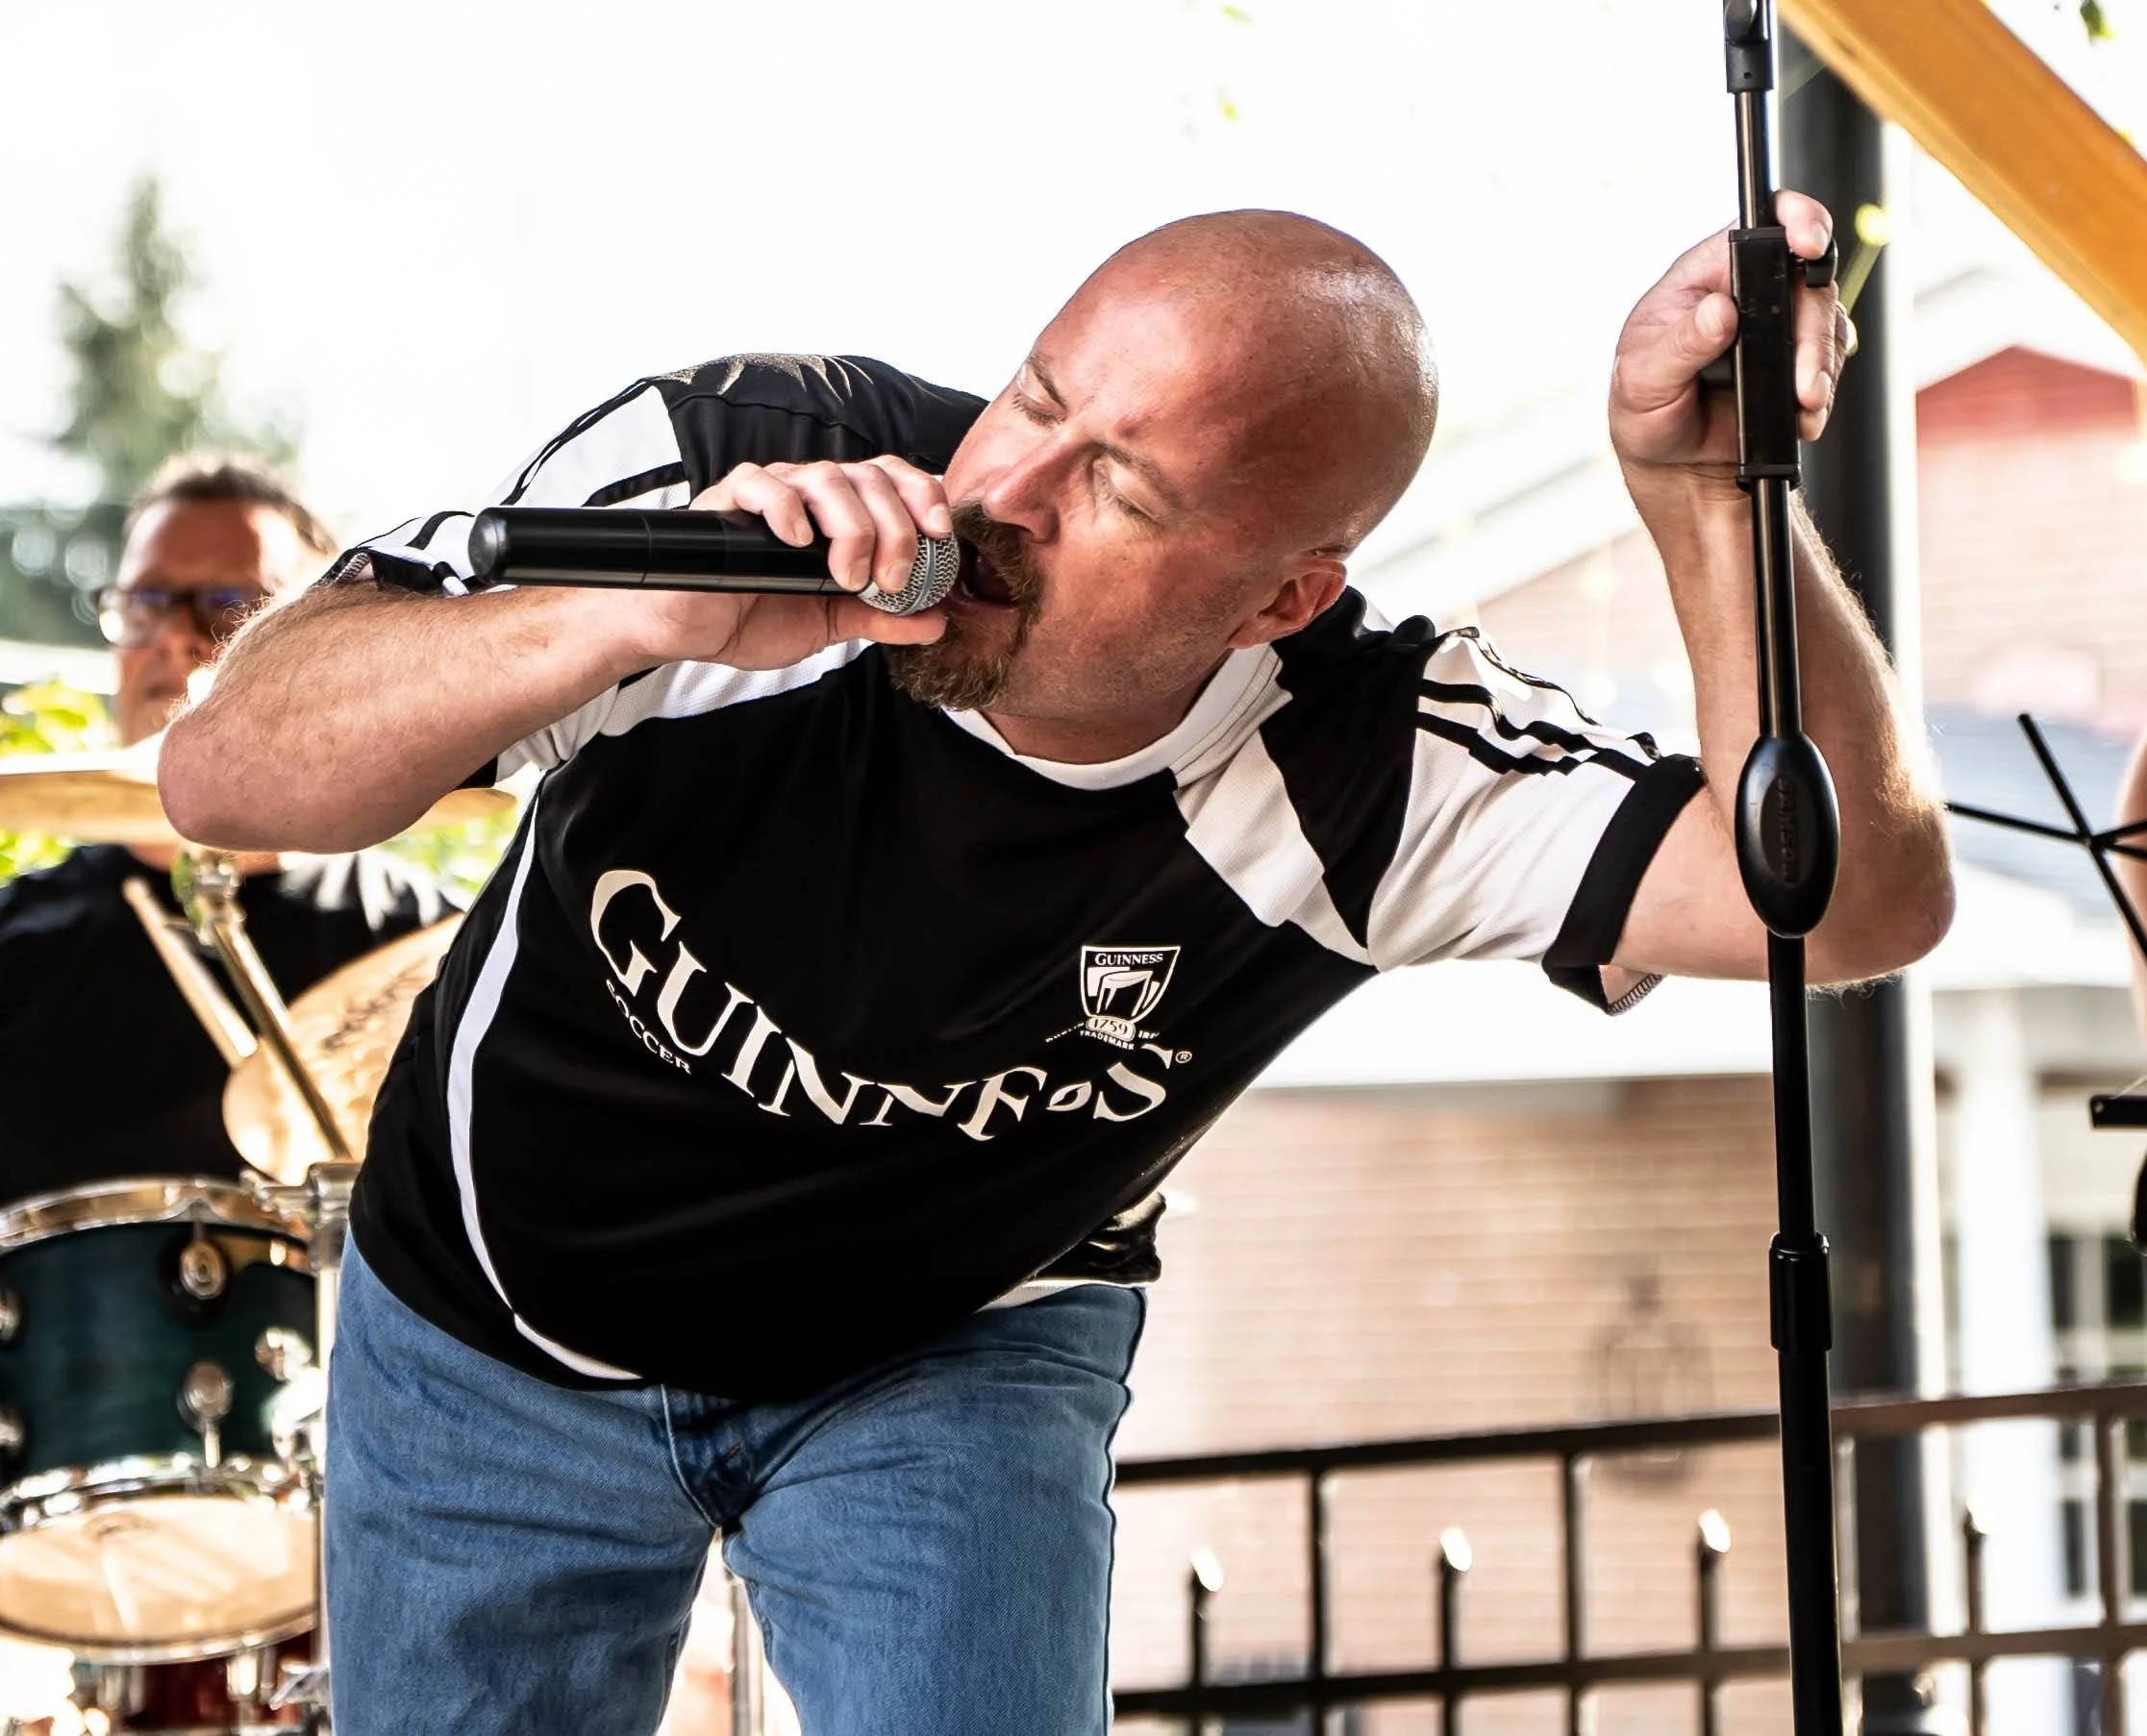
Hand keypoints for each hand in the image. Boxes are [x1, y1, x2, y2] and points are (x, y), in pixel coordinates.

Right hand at [600, 456, 952, 670]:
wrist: (687, 631)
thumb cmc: (752, 616)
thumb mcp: (830, 625)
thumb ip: (880, 619)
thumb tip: (936, 622)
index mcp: (840, 513)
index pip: (892, 479)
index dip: (923, 496)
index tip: (941, 536)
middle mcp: (809, 494)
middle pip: (868, 478)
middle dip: (895, 528)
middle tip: (893, 580)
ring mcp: (769, 494)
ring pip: (824, 477)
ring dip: (850, 525)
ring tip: (848, 576)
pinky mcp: (727, 504)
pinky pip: (760, 484)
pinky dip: (786, 508)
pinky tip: (798, 542)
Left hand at [1608, 191, 1852, 504]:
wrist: (1671, 463)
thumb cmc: (1644, 411)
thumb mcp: (1644, 381)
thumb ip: (1680, 345)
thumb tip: (1718, 311)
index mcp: (1707, 274)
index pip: (1760, 224)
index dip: (1794, 219)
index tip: (1807, 244)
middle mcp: (1750, 291)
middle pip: (1810, 278)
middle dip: (1813, 329)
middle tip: (1804, 380)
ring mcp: (1779, 326)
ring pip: (1828, 322)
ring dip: (1823, 366)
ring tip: (1803, 404)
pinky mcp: (1799, 361)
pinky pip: (1832, 364)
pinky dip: (1823, 393)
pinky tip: (1803, 416)